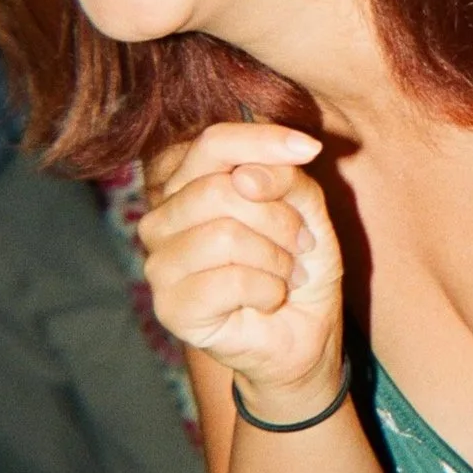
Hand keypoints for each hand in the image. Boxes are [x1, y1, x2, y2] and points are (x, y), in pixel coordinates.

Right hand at [138, 124, 341, 408]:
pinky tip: (269, 299)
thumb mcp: (305, 205)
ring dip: (275, 257)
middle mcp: (164, 216)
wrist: (304, 331)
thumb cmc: (299, 260)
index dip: (264, 141)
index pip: (214, 142)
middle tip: (299, 243)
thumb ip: (283, 177)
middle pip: (222, 189)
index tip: (312, 148)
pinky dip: (267, 289)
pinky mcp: (169, 307)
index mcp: (191, 180)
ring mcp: (160, 262)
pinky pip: (227, 281)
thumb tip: (246, 177)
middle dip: (279, 217)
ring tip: (285, 272)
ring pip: (224, 234)